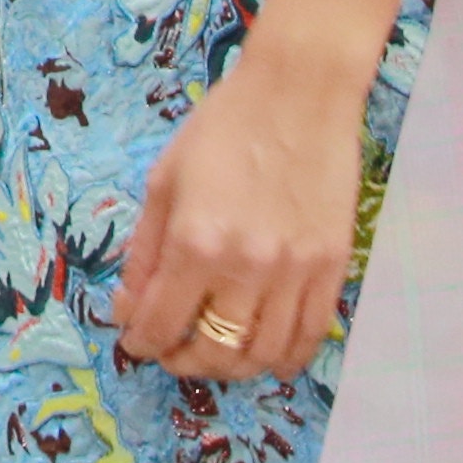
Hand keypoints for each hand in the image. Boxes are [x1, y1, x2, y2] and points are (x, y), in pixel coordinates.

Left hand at [116, 36, 368, 381]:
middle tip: (171, 353)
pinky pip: (310, 335)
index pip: (161, 324)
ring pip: (263, 355)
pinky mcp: (332, 267)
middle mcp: (247, 267)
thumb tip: (129, 305)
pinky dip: (286, 358)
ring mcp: (296, 272)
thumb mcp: (164, 181)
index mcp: (196, 242)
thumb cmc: (224, 127)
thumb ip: (146, 250)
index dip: (140, 342)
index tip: (134, 340)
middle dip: (182, 363)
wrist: (300, 93)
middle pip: (213, 352)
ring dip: (232, 368)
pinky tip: (267, 358)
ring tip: (214, 356)